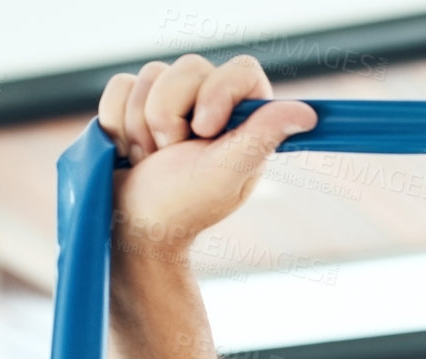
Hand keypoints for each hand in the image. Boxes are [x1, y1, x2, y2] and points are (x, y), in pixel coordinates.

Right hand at [96, 54, 316, 257]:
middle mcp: (210, 103)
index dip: (218, 91)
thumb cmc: (181, 205)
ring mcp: (171, 100)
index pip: (242, 69)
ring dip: (141, 126)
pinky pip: (120, 86)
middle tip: (172, 156)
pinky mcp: (133, 102)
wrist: (129, 225)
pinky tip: (127, 152)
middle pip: (188, 66)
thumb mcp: (225, 173)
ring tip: (150, 160)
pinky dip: (116, 123)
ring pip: (150, 75)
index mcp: (243, 120)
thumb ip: (261, 137)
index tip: (203, 131)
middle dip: (170, 117)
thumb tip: (308, 114)